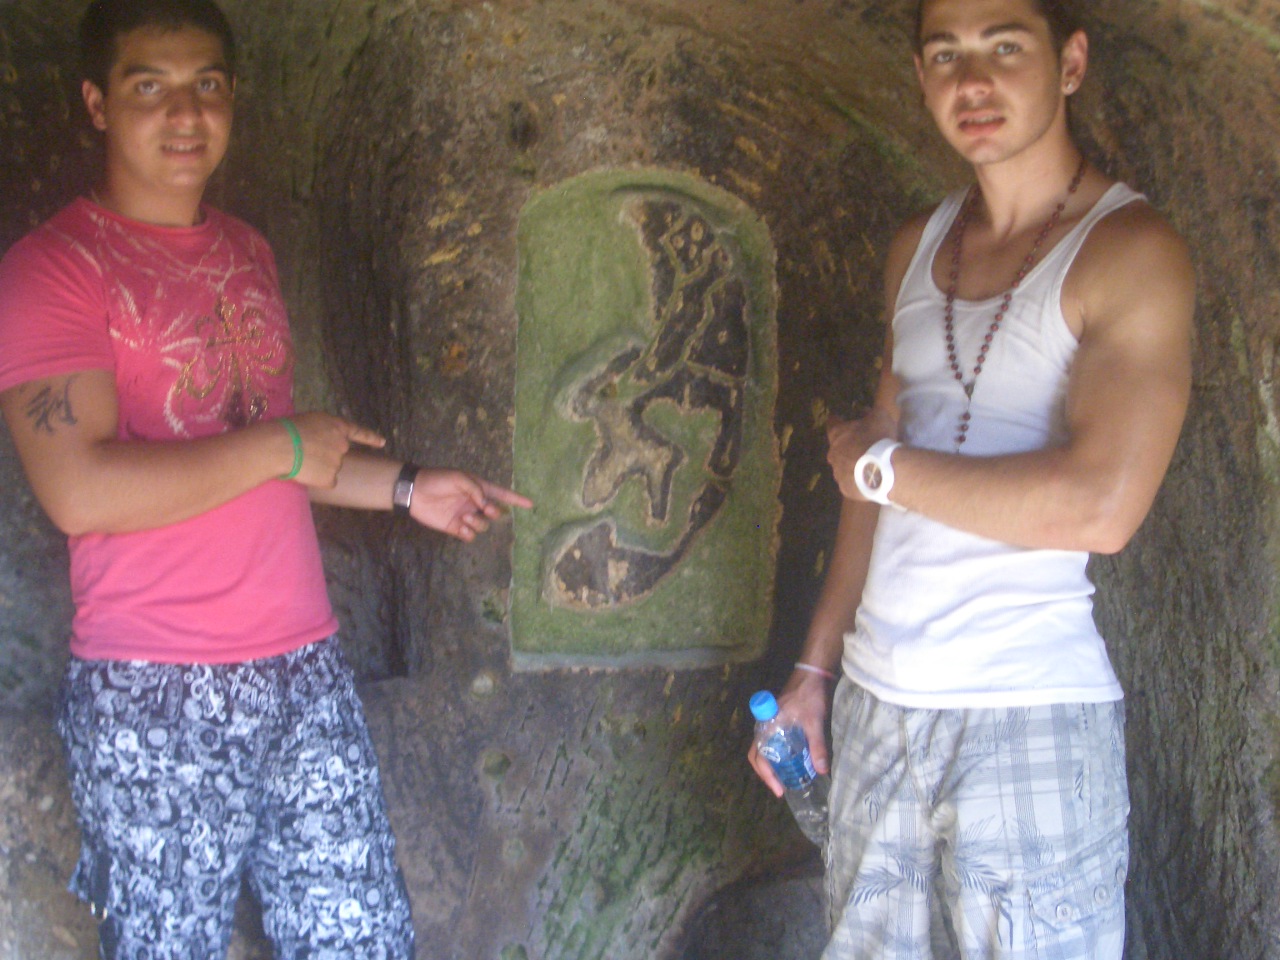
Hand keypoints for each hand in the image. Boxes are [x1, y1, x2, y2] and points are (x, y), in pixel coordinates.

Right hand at [288, 413, 385, 488]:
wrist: (281, 445)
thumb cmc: (290, 428)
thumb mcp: (312, 420)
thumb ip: (324, 429)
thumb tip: (323, 439)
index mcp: (338, 427)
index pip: (359, 433)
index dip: (371, 438)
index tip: (383, 443)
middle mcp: (343, 445)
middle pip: (339, 453)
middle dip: (327, 454)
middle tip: (307, 453)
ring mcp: (338, 462)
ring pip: (331, 468)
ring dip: (319, 467)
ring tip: (300, 460)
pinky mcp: (330, 478)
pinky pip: (326, 481)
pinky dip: (317, 480)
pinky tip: (305, 472)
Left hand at [409, 469, 532, 541]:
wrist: (414, 491)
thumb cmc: (437, 479)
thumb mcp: (459, 477)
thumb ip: (475, 489)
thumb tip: (485, 504)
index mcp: (478, 488)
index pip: (501, 494)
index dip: (516, 499)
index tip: (531, 504)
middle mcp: (474, 503)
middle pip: (495, 513)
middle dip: (494, 512)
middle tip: (484, 509)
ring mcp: (465, 516)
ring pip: (483, 525)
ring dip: (478, 523)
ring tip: (465, 517)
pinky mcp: (454, 527)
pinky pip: (469, 536)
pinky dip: (469, 534)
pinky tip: (462, 528)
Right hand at [747, 669, 832, 797]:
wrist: (811, 674)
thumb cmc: (809, 696)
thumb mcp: (814, 722)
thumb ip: (817, 746)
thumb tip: (821, 771)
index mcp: (767, 727)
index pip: (758, 756)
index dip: (765, 775)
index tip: (779, 789)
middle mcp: (764, 726)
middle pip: (756, 754)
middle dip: (766, 773)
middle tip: (780, 788)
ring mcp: (769, 722)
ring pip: (762, 748)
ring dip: (769, 765)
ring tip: (784, 778)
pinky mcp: (776, 720)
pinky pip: (769, 742)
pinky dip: (775, 755)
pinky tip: (789, 761)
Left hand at [827, 408, 895, 500]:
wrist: (886, 471)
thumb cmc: (880, 439)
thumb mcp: (879, 416)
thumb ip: (869, 412)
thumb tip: (864, 411)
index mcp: (837, 434)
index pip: (832, 423)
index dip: (838, 420)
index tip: (842, 420)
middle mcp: (832, 454)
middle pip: (836, 447)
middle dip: (846, 445)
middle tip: (860, 445)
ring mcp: (837, 473)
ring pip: (842, 466)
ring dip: (851, 464)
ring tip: (866, 465)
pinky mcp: (845, 488)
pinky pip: (849, 482)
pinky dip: (856, 480)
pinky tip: (868, 479)